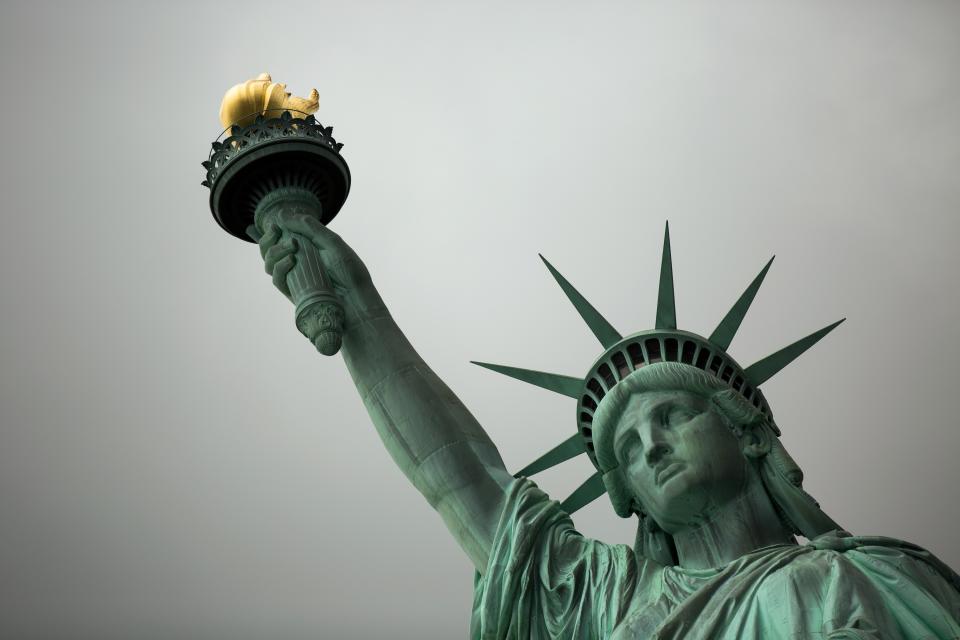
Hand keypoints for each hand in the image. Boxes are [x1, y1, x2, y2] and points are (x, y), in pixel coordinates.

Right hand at [247, 213, 384, 329]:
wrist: (357, 300)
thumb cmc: (349, 271)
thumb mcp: (332, 243)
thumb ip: (309, 227)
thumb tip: (282, 214)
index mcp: (307, 249)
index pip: (281, 238)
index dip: (272, 231)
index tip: (276, 224)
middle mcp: (298, 263)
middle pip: (269, 251)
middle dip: (267, 239)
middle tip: (276, 231)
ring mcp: (295, 279)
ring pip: (269, 264)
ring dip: (274, 251)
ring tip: (292, 247)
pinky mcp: (293, 294)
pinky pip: (277, 280)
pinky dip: (279, 268)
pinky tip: (290, 261)